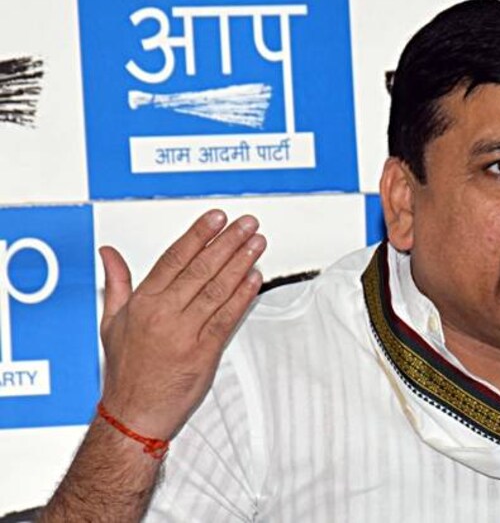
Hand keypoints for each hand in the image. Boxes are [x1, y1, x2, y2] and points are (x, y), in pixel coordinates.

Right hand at [97, 210, 265, 439]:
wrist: (134, 414)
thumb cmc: (126, 372)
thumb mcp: (111, 322)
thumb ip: (117, 283)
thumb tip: (109, 254)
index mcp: (143, 303)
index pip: (175, 258)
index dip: (198, 235)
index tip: (215, 218)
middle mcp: (164, 314)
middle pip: (201, 268)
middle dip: (227, 241)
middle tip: (246, 224)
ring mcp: (185, 333)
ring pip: (218, 289)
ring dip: (241, 262)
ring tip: (256, 243)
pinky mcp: (204, 352)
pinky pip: (228, 317)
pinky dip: (243, 296)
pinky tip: (255, 278)